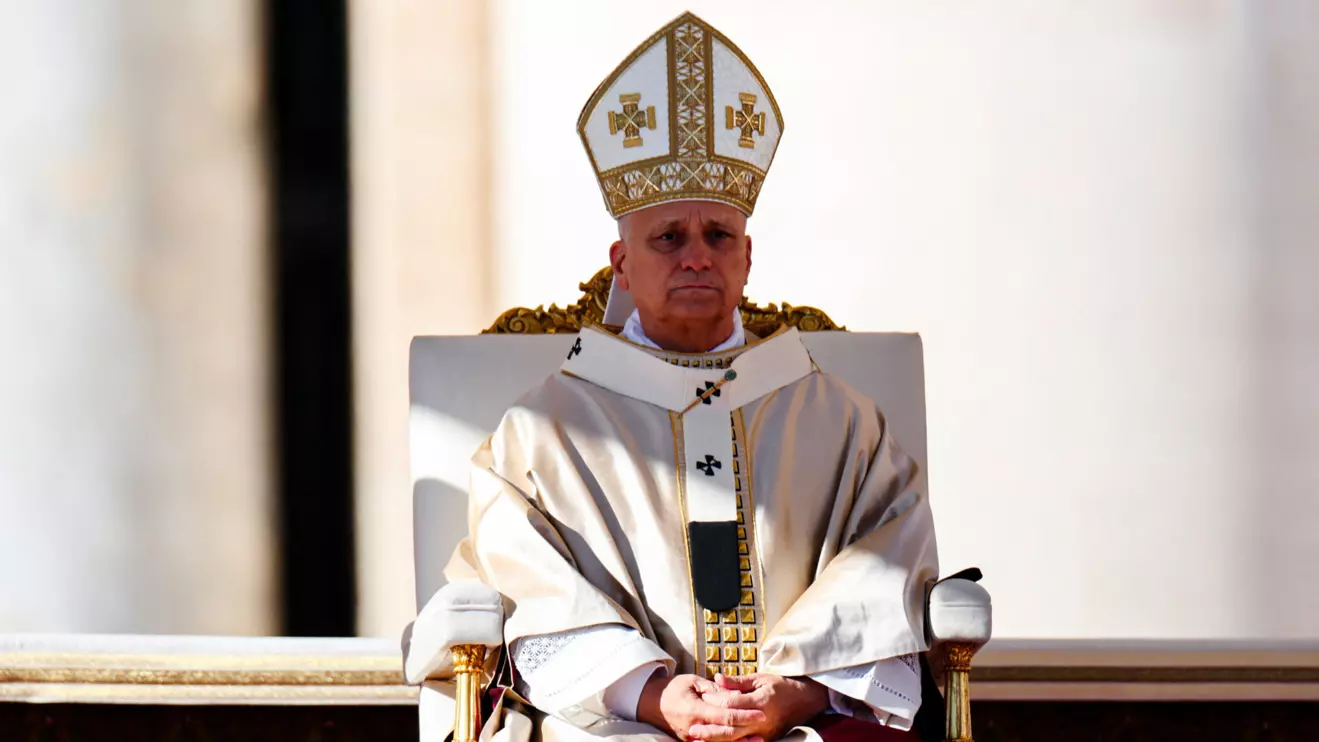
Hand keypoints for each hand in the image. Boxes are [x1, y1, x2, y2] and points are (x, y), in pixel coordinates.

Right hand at [637, 673, 766, 740]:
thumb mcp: (692, 681)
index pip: (725, 716)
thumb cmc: (673, 689)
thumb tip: (732, 694)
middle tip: (763, 724)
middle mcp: (694, 728)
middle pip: (725, 734)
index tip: (760, 712)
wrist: (651, 703)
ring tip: (758, 739)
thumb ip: (713, 690)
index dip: (744, 715)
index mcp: (695, 711)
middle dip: (746, 730)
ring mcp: (692, 739)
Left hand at [699, 673, 828, 740]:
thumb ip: (738, 682)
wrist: (805, 701)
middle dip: (711, 730)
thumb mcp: (761, 679)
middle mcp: (762, 720)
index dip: (716, 702)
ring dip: (718, 739)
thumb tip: (717, 679)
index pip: (733, 704)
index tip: (702, 698)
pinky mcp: (766, 739)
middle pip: (732, 728)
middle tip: (693, 729)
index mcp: (761, 701)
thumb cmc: (782, 686)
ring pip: (738, 740)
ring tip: (700, 738)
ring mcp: (765, 733)